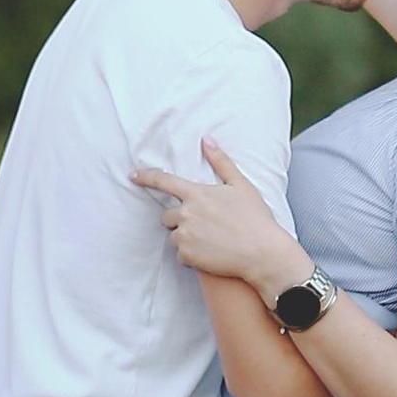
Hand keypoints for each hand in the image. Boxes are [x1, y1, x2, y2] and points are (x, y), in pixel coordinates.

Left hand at [133, 139, 307, 290]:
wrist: (263, 253)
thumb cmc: (255, 218)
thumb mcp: (241, 185)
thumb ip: (221, 162)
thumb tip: (207, 140)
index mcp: (196, 194)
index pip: (164, 181)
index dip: (146, 177)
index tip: (133, 175)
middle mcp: (186, 214)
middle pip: (167, 216)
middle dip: (180, 220)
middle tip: (205, 225)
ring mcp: (185, 236)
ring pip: (175, 237)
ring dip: (187, 238)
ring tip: (212, 241)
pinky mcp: (187, 256)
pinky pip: (181, 255)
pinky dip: (192, 256)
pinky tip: (211, 254)